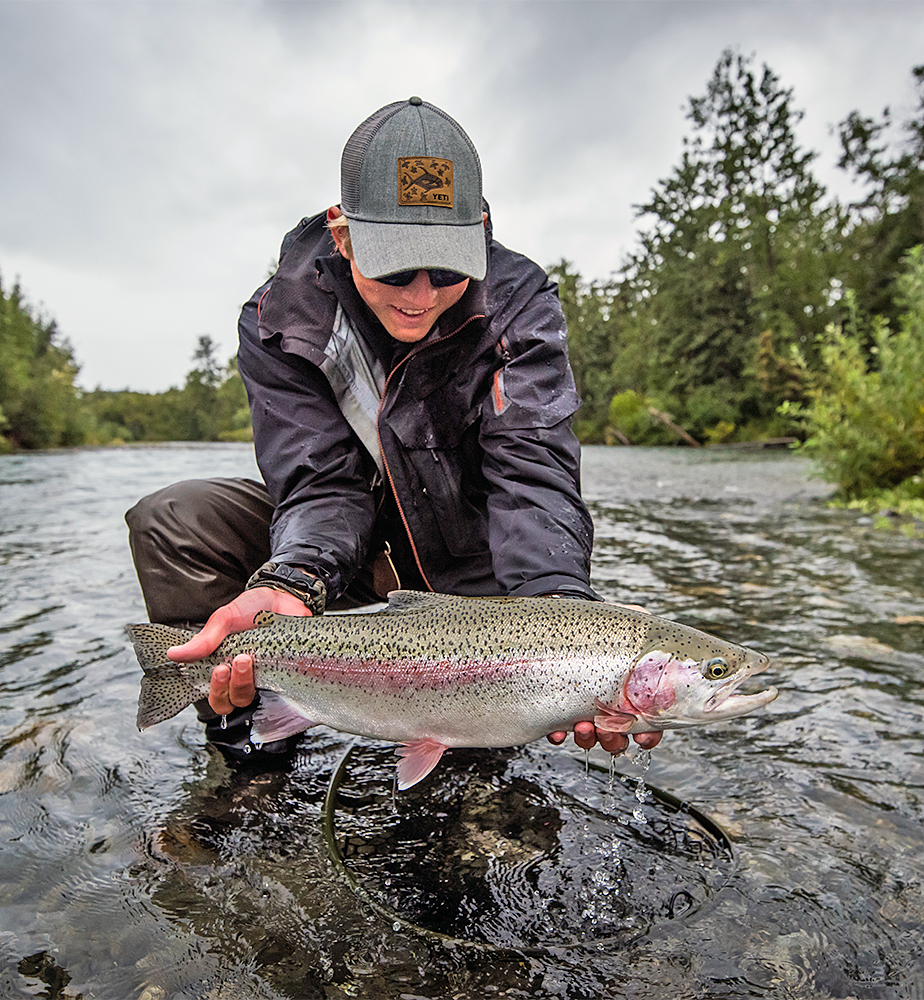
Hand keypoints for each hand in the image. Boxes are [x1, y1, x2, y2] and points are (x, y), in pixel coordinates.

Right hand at [166, 587, 311, 714]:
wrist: (283, 594)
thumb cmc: (252, 609)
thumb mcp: (225, 619)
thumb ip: (204, 640)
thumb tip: (173, 654)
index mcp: (227, 667)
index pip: (218, 696)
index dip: (216, 691)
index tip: (218, 669)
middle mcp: (246, 676)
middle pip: (236, 700)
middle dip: (233, 685)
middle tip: (234, 663)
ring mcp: (268, 674)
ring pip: (257, 694)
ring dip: (248, 680)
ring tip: (248, 658)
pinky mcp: (290, 669)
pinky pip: (285, 683)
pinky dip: (279, 673)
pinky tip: (276, 658)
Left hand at [545, 600, 659, 753]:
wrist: (570, 617)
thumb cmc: (607, 624)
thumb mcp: (635, 628)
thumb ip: (652, 640)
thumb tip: (665, 646)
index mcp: (632, 695)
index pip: (649, 726)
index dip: (648, 736)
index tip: (642, 735)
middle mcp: (609, 707)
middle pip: (618, 738)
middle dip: (613, 739)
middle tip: (606, 727)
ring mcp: (583, 710)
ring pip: (590, 739)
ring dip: (588, 739)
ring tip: (583, 725)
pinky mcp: (558, 708)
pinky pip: (558, 731)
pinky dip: (559, 735)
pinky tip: (557, 731)